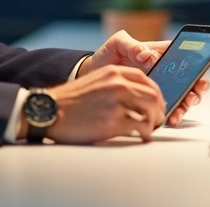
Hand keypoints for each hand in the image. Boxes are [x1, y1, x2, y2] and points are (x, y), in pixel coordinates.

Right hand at [43, 66, 166, 143]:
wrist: (50, 111)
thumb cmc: (70, 101)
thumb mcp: (94, 82)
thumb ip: (114, 84)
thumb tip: (135, 97)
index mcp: (113, 72)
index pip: (146, 79)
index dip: (155, 93)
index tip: (157, 103)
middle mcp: (117, 84)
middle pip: (153, 95)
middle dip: (159, 110)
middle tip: (157, 120)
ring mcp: (116, 102)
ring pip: (151, 111)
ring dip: (154, 122)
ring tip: (150, 130)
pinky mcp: (113, 121)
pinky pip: (140, 127)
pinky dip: (145, 134)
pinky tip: (142, 137)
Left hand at [78, 31, 209, 125]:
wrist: (93, 74)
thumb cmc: (107, 55)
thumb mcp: (117, 43)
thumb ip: (132, 45)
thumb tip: (145, 55)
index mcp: (159, 52)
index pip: (184, 56)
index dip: (197, 64)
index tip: (197, 75)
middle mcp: (163, 69)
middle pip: (189, 78)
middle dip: (196, 88)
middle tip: (192, 96)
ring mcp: (159, 86)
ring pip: (181, 95)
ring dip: (184, 104)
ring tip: (178, 112)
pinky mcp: (150, 100)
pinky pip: (166, 107)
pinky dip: (171, 114)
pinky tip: (168, 119)